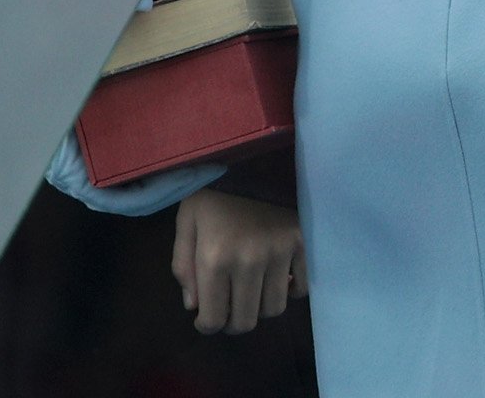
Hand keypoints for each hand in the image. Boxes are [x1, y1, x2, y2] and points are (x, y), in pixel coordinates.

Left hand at [172, 189, 305, 334]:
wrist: (254, 160)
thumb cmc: (213, 195)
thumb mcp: (186, 225)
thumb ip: (183, 267)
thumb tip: (195, 306)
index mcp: (214, 259)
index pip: (214, 318)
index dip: (208, 325)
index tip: (208, 316)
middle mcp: (248, 262)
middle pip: (246, 320)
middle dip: (233, 322)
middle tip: (230, 309)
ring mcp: (279, 253)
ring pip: (274, 308)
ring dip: (261, 308)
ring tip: (253, 292)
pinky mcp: (301, 243)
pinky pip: (302, 287)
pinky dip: (291, 290)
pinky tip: (279, 279)